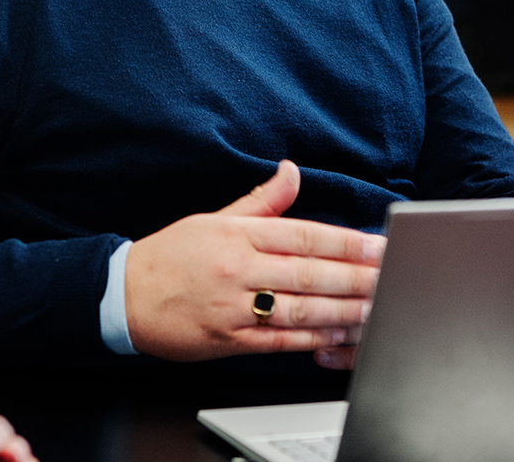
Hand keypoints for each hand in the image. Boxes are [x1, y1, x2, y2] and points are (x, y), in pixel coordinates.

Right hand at [124, 160, 383, 367]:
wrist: (124, 295)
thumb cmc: (172, 255)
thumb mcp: (214, 218)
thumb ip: (260, 201)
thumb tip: (291, 171)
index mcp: (237, 234)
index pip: (303, 235)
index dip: (346, 242)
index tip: (378, 245)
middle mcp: (237, 268)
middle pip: (309, 273)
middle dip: (356, 277)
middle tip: (390, 277)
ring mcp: (233, 306)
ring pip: (299, 308)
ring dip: (342, 311)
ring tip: (375, 307)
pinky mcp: (227, 340)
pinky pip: (279, 341)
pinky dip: (312, 340)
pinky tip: (338, 335)